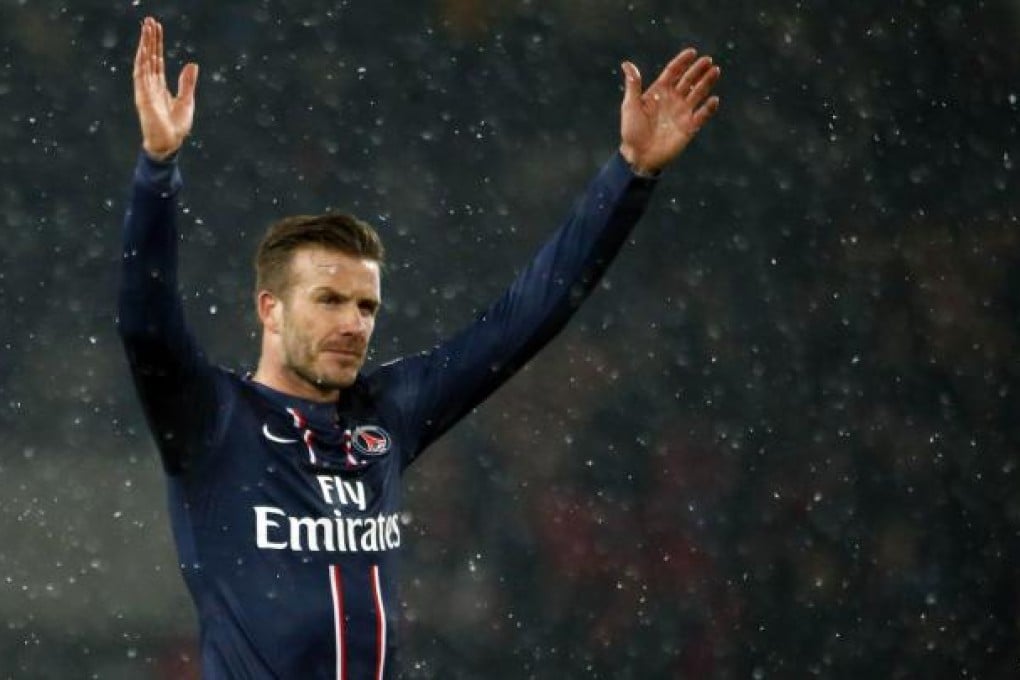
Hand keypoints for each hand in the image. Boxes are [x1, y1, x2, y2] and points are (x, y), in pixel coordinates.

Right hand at [133, 16, 198, 159]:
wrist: (170, 143)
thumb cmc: (176, 126)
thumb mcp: (187, 101)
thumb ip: (187, 83)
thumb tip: (192, 64)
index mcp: (159, 86)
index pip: (157, 60)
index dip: (156, 45)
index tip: (156, 29)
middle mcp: (150, 85)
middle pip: (149, 57)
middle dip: (149, 39)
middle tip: (149, 21)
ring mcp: (145, 90)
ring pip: (143, 62)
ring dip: (144, 45)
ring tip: (146, 28)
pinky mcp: (143, 97)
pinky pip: (140, 75)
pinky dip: (142, 62)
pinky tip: (143, 49)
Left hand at [619, 49, 720, 173]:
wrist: (639, 155)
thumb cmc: (632, 130)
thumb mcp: (630, 106)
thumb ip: (633, 85)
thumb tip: (627, 64)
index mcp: (659, 91)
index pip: (673, 72)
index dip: (682, 62)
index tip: (692, 52)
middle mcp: (673, 99)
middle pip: (688, 80)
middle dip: (698, 69)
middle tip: (707, 60)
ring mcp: (682, 112)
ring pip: (698, 93)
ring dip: (707, 82)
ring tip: (715, 71)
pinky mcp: (689, 127)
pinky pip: (702, 115)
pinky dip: (709, 108)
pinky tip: (714, 100)